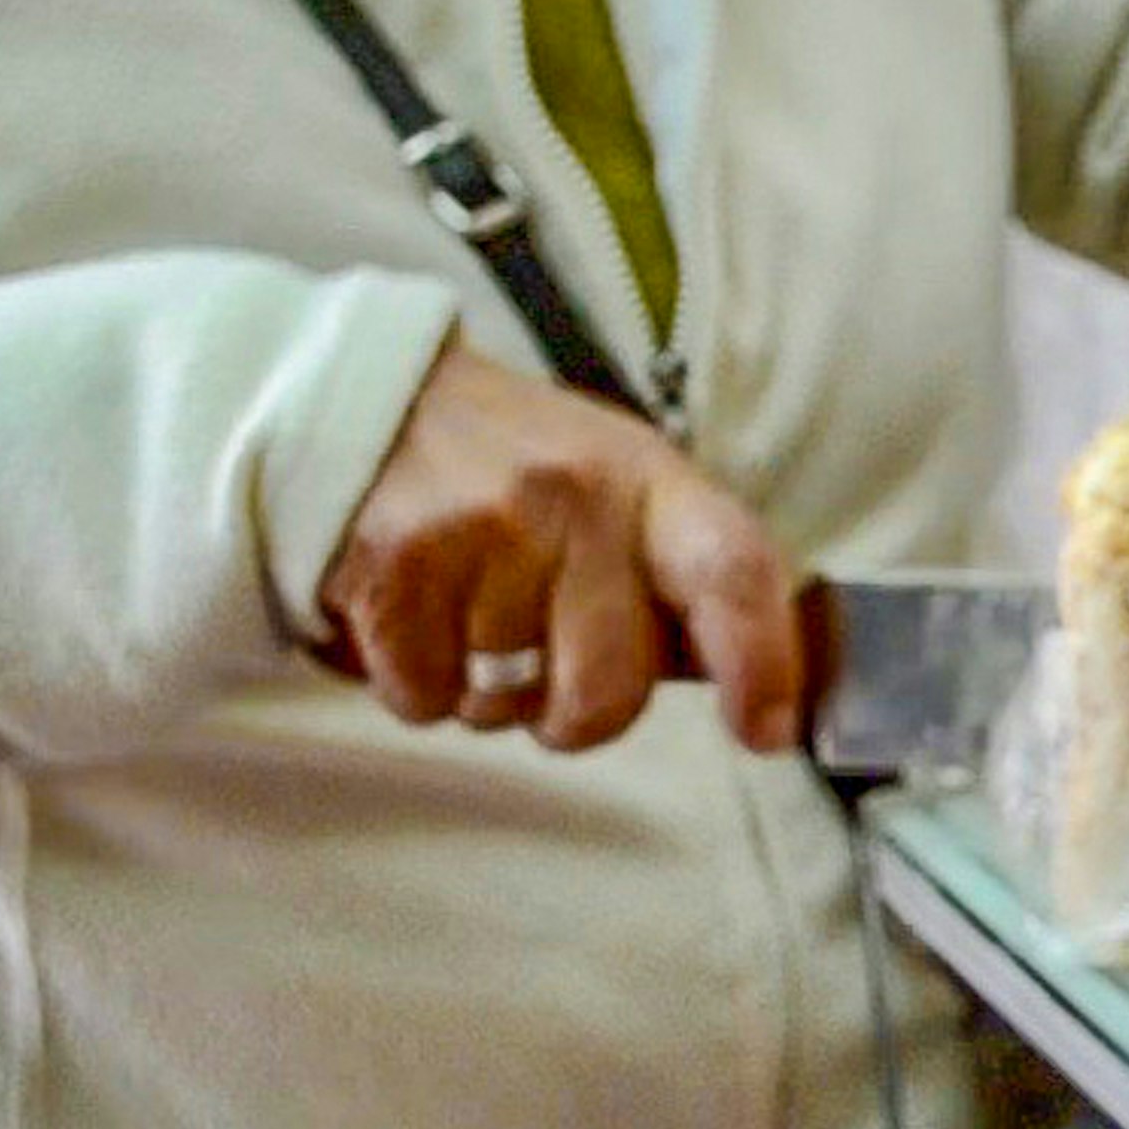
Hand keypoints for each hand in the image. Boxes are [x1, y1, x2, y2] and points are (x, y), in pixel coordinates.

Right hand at [319, 343, 806, 754]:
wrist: (364, 398)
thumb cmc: (512, 467)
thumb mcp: (619, 486)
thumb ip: (681, 577)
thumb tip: (752, 689)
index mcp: (649, 481)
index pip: (733, 572)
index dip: (761, 664)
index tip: (764, 730)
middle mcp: (572, 501)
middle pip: (609, 690)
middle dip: (578, 715)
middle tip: (546, 671)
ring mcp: (479, 532)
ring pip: (506, 706)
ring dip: (486, 695)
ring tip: (466, 615)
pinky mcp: (392, 570)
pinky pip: (424, 699)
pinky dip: (416, 683)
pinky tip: (412, 615)